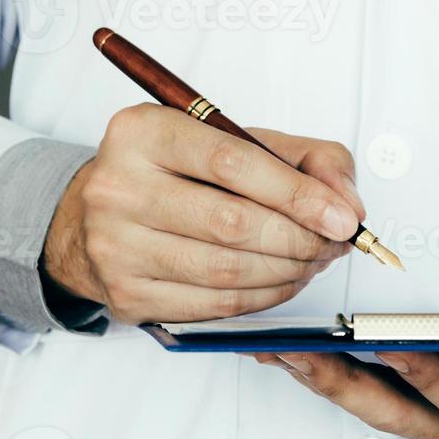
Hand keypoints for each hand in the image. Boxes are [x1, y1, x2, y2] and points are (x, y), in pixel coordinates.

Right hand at [43, 104, 364, 323]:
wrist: (93, 216)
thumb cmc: (174, 173)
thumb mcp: (235, 141)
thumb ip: (303, 158)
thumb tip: (345, 202)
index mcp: (143, 132)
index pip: (232, 163)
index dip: (298, 193)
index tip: (341, 216)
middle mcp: (119, 187)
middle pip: (232, 224)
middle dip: (301, 238)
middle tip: (334, 241)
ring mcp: (116, 247)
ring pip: (227, 271)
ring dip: (288, 271)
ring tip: (314, 259)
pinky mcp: (126, 295)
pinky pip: (214, 305)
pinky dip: (263, 298)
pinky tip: (282, 280)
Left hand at [248, 349, 438, 438]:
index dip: (429, 377)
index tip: (392, 350)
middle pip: (391, 408)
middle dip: (339, 380)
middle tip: (291, 348)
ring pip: (371, 405)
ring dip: (322, 379)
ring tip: (274, 345)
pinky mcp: (431, 415)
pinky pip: (374, 399)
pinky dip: (334, 379)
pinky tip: (300, 355)